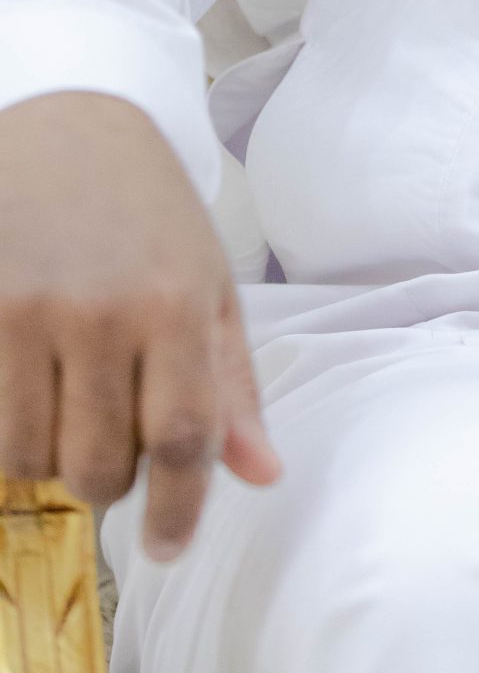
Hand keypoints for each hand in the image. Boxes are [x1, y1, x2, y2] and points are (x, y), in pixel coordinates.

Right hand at [0, 93, 280, 554]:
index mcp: (176, 303)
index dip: (179, 510)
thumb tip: (261, 476)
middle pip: (103, 466)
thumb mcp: (211, 284)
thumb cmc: (150, 211)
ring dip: (52, 461)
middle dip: (112, 481)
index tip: (167, 549)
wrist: (68, 124)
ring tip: (70, 413)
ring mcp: (27, 313)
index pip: (183, 438)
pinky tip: (29, 398)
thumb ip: (232, 386)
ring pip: (31, 460)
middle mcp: (101, 312)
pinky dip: (10, 436)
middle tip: (116, 446)